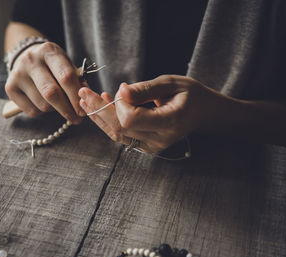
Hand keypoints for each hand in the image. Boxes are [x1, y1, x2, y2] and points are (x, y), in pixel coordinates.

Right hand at [5, 42, 85, 122]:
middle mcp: (31, 60)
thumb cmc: (53, 65)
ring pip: (42, 104)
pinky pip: (32, 110)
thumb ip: (77, 81)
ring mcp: (18, 73)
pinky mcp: (10, 87)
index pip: (66, 77)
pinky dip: (42, 112)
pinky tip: (45, 103)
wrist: (26, 56)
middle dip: (67, 110)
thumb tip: (85, 101)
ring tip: (59, 104)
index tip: (83, 111)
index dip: (76, 96)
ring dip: (55, 110)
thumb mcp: (67, 65)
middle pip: (52, 93)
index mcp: (49, 51)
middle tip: (77, 119)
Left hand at [79, 75, 223, 151]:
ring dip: (99, 116)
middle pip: (119, 128)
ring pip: (116, 134)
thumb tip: (120, 93)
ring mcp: (151, 145)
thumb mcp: (171, 83)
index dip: (120, 104)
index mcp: (170, 122)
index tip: (122, 88)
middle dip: (98, 109)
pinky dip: (108, 121)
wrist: (202, 112)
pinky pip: (121, 135)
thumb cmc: (189, 94)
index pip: (131, 119)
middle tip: (83, 91)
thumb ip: (145, 89)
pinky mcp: (144, 145)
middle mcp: (159, 139)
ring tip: (85, 99)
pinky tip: (100, 106)